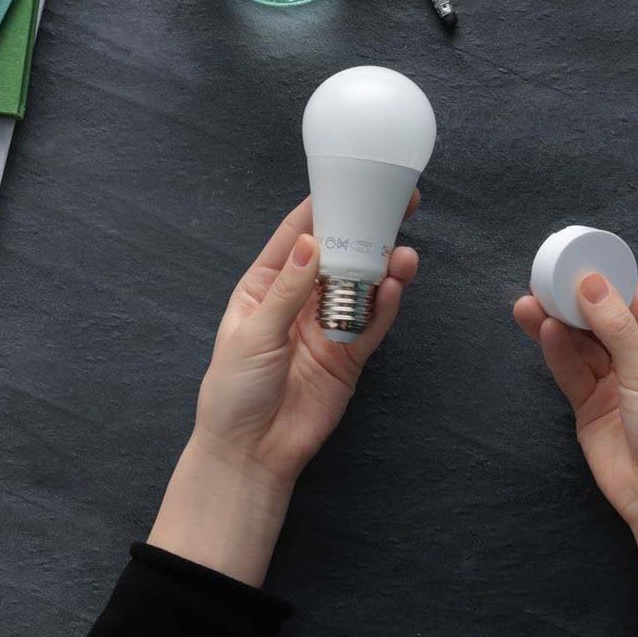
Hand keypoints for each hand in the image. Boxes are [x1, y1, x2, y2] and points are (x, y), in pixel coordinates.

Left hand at [149, 193, 419, 585]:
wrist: (251, 454)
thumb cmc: (234, 390)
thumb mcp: (253, 334)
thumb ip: (287, 290)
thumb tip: (311, 241)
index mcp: (265, 285)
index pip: (296, 237)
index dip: (321, 210)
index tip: (349, 183)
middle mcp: (299, 299)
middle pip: (337, 256)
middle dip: (365, 231)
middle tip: (399, 206)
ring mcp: (326, 326)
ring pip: (360, 287)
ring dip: (382, 269)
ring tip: (404, 256)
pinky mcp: (348, 355)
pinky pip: (370, 323)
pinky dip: (385, 305)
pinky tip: (396, 287)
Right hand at [514, 275, 637, 614]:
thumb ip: (616, 327)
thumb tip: (590, 282)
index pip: (631, 296)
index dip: (603, 277)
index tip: (572, 259)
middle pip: (598, 315)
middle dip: (570, 298)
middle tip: (541, 278)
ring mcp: (611, 376)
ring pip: (577, 339)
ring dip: (554, 321)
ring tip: (528, 302)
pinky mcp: (586, 398)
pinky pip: (567, 366)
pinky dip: (553, 348)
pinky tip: (540, 329)